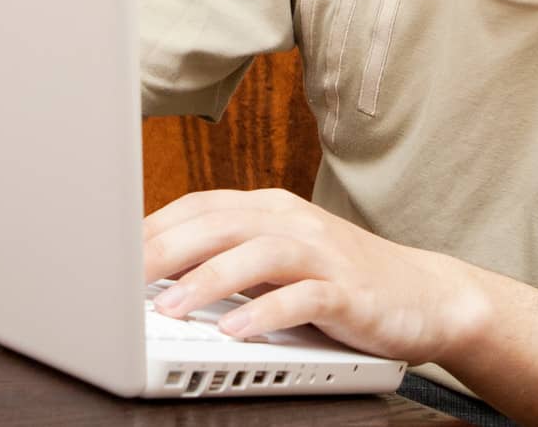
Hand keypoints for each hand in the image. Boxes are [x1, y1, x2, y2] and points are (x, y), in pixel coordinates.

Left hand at [142, 187, 484, 365]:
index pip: (202, 205)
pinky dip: (266, 313)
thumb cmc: (344, 278)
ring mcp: (323, 254)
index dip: (153, 225)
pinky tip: (237, 331)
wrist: (427, 294)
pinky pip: (302, 298)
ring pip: (258, 255)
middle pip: (221, 223)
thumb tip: (159, 273)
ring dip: (209, 280)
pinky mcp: (348, 291)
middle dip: (167, 249)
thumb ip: (230, 257)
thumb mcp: (282, 258)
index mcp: (272, 208)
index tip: (110, 250)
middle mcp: (294, 222)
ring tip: (170, 308)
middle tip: (123, 277)